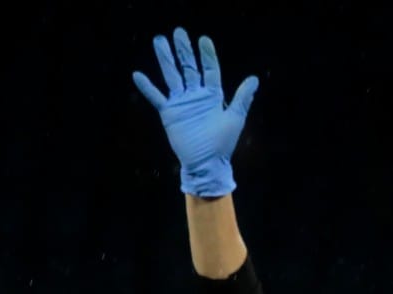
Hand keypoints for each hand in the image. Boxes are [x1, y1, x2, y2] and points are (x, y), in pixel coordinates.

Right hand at [131, 28, 257, 198]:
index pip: (210, 70)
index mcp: (213, 96)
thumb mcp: (235, 118)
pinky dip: (147, 87)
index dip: (207, 55)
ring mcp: (182, 103)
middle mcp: (196, 96)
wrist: (207, 163)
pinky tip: (138, 74)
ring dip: (165, 60)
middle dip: (184, 51)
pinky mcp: (169, 113)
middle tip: (178, 32)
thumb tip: (254, 78)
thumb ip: (243, 97)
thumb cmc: (223, 143)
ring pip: (172, 76)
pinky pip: (156, 97)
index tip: (203, 39)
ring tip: (159, 40)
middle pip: (189, 68)